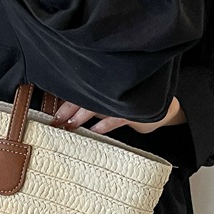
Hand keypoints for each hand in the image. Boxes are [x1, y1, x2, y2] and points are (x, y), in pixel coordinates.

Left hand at [50, 97, 185, 134]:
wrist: (160, 106)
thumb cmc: (127, 103)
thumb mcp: (108, 99)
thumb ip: (90, 100)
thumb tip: (64, 110)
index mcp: (104, 84)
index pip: (81, 89)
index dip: (66, 100)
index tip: (54, 111)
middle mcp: (113, 88)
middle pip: (86, 96)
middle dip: (69, 109)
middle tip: (56, 119)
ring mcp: (124, 98)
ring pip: (98, 105)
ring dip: (82, 116)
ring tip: (70, 125)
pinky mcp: (136, 109)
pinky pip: (117, 117)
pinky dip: (105, 124)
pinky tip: (94, 130)